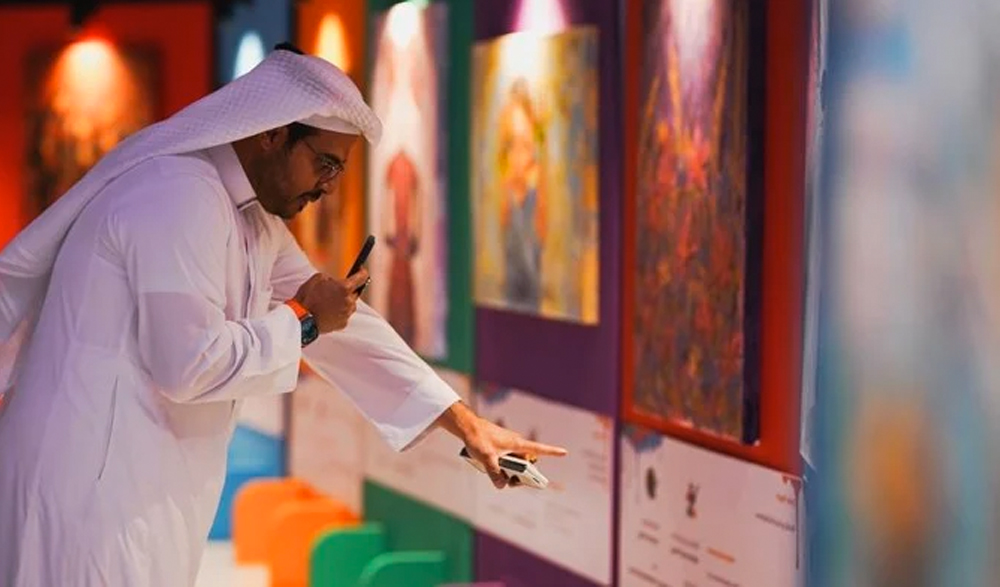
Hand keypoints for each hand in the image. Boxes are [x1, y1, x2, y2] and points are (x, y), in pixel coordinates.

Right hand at [293, 270, 368, 332]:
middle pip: (356, 292)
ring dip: (344, 301)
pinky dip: (339, 312)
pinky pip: (344, 315)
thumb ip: (331, 278)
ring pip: (350, 304)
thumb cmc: (307, 297)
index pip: (362, 277)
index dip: (362, 272)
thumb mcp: (317, 278)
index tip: (361, 270)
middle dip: (349, 289)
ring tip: (329, 302)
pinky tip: (328, 311)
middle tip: (337, 289)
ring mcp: (347, 313)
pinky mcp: (343, 323)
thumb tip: (334, 282)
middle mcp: (349, 301)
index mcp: (345, 288)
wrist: (301, 318)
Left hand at [440, 402, 567, 488]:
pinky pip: (507, 460)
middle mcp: (515, 445)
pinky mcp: (501, 448)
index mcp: (517, 444)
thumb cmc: (478, 438)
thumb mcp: (486, 458)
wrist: (467, 426)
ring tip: (495, 473)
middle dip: (521, 475)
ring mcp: (508, 446)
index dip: (552, 451)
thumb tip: (502, 485)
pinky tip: (489, 467)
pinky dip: (501, 466)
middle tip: (511, 482)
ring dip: (509, 471)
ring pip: (515, 463)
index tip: (564, 452)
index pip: (538, 448)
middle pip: (526, 463)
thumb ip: (495, 473)